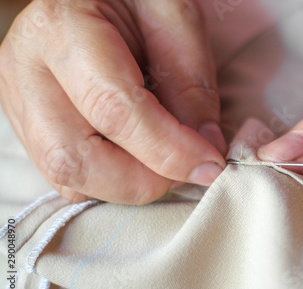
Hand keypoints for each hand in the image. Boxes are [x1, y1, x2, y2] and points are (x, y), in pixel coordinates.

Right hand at [0, 0, 226, 204]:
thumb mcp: (175, 19)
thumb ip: (192, 83)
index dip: (169, 150)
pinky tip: (137, 158)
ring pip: (68, 178)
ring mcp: (21, 104)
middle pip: (75, 158)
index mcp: (61, 29)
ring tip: (164, 160)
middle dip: (143, 179)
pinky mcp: (31, 127)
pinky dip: (112, 182)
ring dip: (129, 185)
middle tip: (187, 168)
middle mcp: (27, 73)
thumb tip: (205, 147)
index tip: (210, 164)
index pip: (114, 109)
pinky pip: (69, 179)